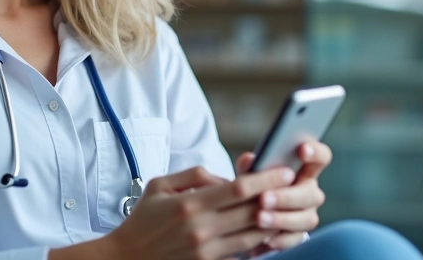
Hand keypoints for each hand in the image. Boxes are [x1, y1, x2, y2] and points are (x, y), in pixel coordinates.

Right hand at [103, 165, 296, 259]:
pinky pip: (242, 254)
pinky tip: (269, 231)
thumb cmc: (144, 219)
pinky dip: (259, 243)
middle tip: (295, 186)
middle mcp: (201, 229)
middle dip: (277, 197)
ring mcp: (207, 252)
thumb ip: (194, 176)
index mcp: (190, 204)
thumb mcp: (160, 186)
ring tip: (287, 208)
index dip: (266, 178)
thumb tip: (226, 177)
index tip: (284, 170)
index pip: (238, 188)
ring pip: (254, 236)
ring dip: (274, 221)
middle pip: (252, 212)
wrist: (127, 258)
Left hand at [236, 141, 331, 254]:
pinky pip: (295, 239)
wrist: (247, 215)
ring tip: (259, 218)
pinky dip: (280, 239)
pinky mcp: (298, 235)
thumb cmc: (255, 186)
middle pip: (311, 193)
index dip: (316, 152)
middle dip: (287, 196)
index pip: (321, 157)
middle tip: (264, 198)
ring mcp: (307, 214)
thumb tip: (249, 160)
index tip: (301, 150)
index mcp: (303, 170)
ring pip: (306, 218)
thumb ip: (251, 166)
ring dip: (282, 219)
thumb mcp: (251, 174)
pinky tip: (265, 239)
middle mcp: (310, 192)